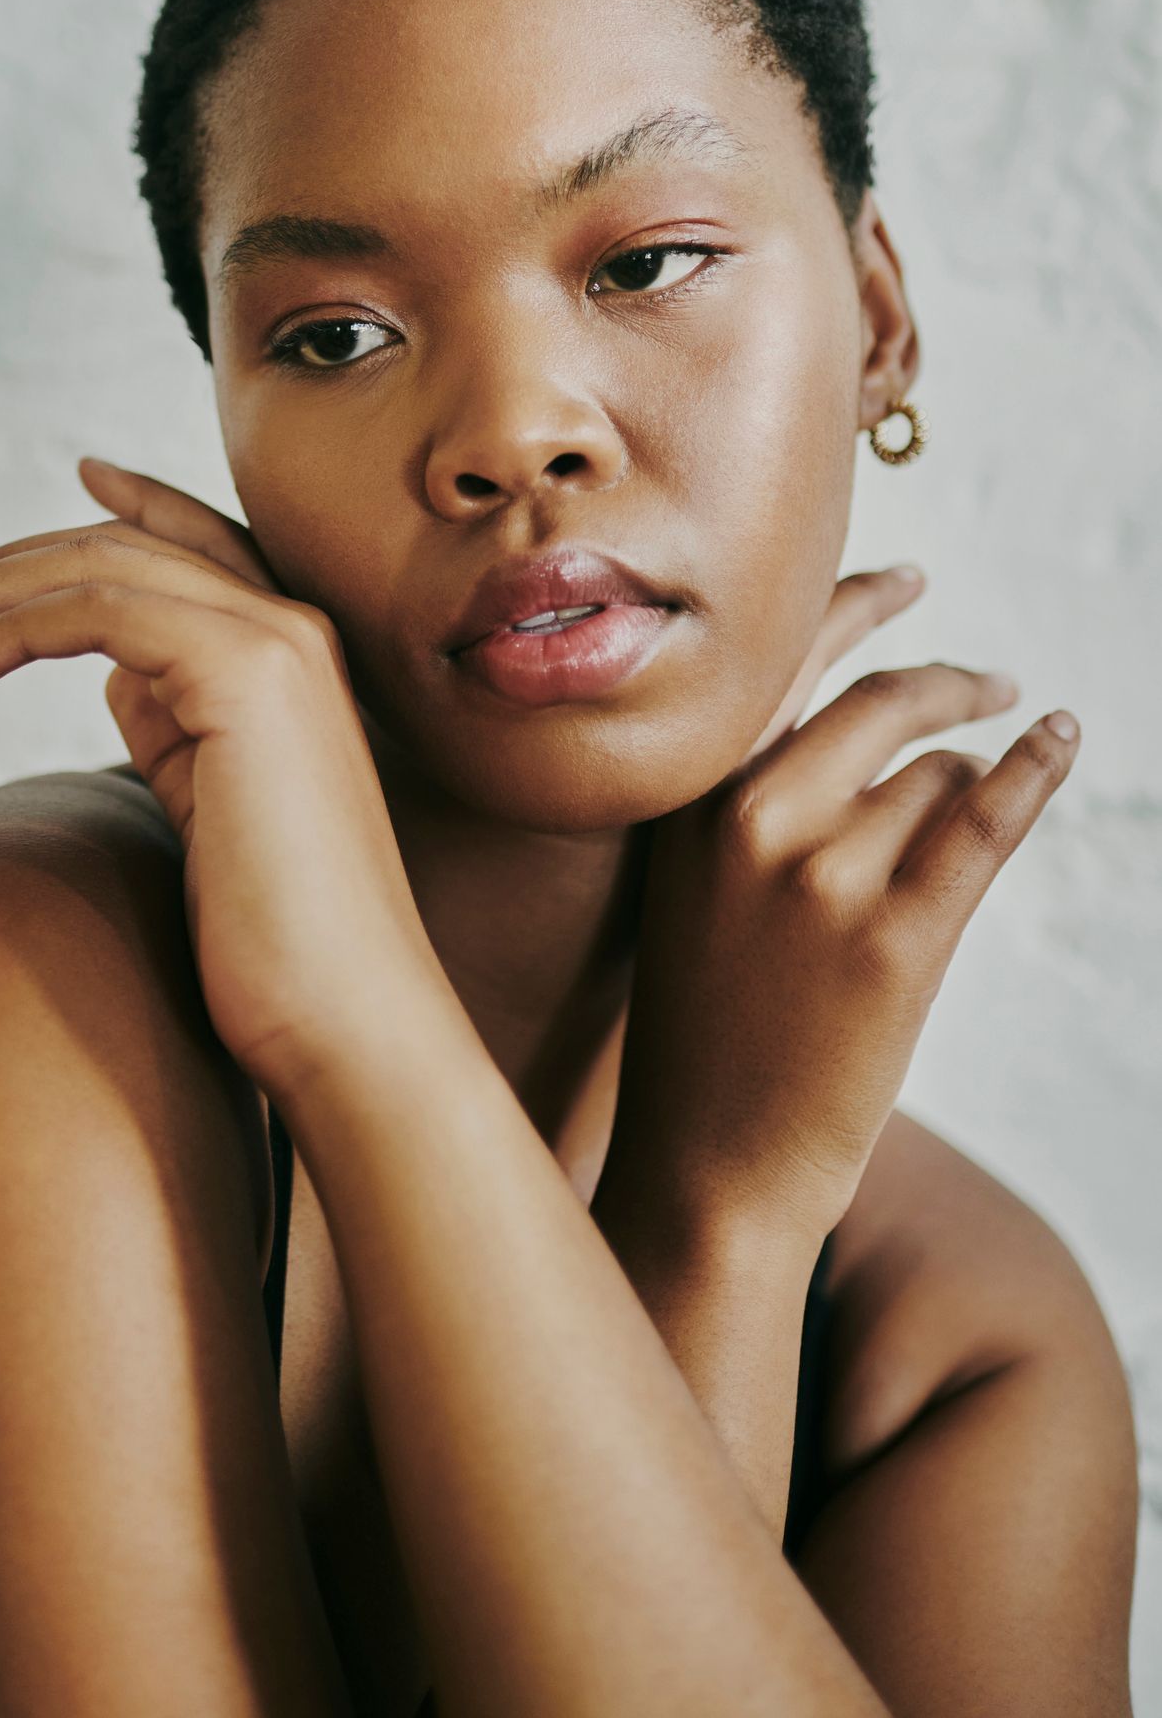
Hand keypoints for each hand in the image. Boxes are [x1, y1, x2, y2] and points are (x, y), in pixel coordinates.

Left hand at [0, 461, 457, 1099]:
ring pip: (103, 565)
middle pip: (124, 548)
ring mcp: (278, 645)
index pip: (200, 541)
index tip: (76, 477)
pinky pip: (103, 611)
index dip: (134, 503)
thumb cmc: (276, 933)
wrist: (346, 1012)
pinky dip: (19, 625)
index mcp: (296, 654)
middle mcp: (295, 628)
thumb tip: (115, 672)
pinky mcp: (247, 676)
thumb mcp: (210, 800)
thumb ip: (172, 720)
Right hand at [599, 567, 1080, 1240]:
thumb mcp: (691, 890)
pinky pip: (981, 824)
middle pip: (878, 701)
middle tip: (988, 683)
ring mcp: (820, 878)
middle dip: (947, 684)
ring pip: (934, 775)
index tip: (906, 578)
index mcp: (688, 801)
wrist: (708, 1164)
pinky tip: (1055, 739)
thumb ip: (751, 799)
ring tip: (964, 822)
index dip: (854, 606)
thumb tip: (893, 723)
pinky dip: (1030, 772)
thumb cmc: (703, 1030)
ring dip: (966, 783)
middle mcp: (747, 818)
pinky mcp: (893, 941)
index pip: (779, 664)